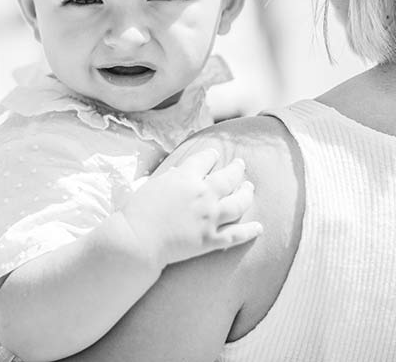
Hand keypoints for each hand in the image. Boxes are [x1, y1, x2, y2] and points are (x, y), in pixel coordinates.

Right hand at [120, 148, 261, 268]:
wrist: (137, 241)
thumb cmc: (137, 212)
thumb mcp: (153, 185)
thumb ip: (170, 177)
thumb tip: (181, 172)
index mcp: (185, 177)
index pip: (205, 159)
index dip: (211, 155)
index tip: (215, 154)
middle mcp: (202, 194)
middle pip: (228, 177)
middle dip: (237, 169)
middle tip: (241, 165)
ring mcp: (209, 218)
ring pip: (238, 203)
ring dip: (247, 194)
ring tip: (250, 188)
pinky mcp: (210, 240)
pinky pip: (236, 235)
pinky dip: (250, 231)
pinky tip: (259, 227)